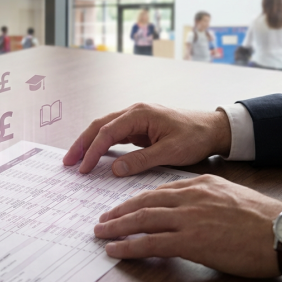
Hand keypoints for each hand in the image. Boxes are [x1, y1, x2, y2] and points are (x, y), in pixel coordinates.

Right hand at [63, 103, 231, 176]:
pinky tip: (95, 157)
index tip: (84, 169)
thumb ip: (141, 160)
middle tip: (68, 162)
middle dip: (81, 144)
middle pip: (99, 126)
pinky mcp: (139, 128)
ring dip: (89, 143)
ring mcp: (136, 119)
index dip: (92, 151)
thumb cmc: (196, 137)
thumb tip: (114, 169)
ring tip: (76, 160)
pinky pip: (115, 135)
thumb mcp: (170, 151)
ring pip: (104, 129)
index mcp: (140, 114)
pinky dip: (102, 145)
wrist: (214, 129)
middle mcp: (134, 112)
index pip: (107, 132)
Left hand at [94, 174, 281, 277]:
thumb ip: (208, 200)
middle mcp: (191, 197)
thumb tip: (193, 213)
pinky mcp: (191, 241)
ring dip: (116, 227)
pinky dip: (128, 246)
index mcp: (201, 185)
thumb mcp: (232, 197)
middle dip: (120, 211)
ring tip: (100, 233)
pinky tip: (114, 250)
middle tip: (103, 219)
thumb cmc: (266, 221)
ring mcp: (189, 218)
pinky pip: (150, 243)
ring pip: (142, 219)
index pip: (160, 191)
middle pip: (145, 202)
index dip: (137, 200)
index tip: (124, 207)